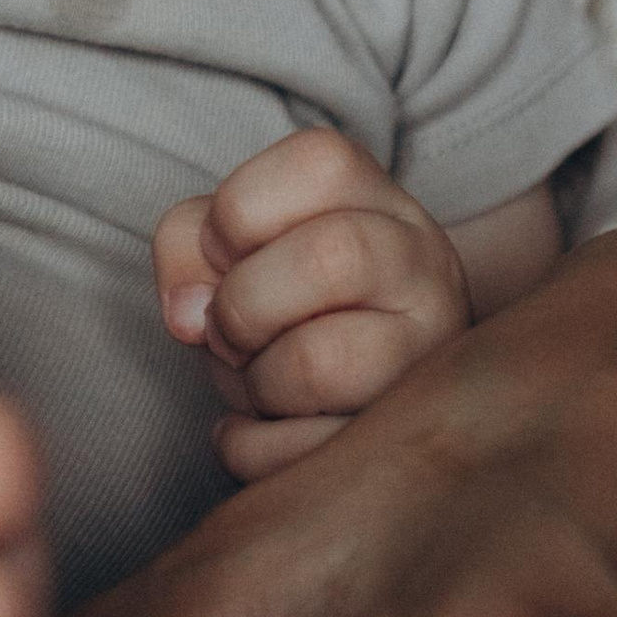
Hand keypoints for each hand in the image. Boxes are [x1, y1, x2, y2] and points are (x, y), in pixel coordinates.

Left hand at [153, 127, 469, 482]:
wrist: (361, 388)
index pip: (319, 163)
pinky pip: (301, 453)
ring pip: (320, 364)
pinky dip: (251, 447)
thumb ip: (187, 246)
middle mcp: (426, 267)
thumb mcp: (234, 248)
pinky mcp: (407, 443)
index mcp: (381, 201)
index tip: (227, 251)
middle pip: (328, 257)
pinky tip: (266, 428)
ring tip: (262, 380)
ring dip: (254, 382)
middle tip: (231, 330)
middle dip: (242, 304)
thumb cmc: (286, 304)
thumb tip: (188, 313)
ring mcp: (430, 357)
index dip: (238, 213)